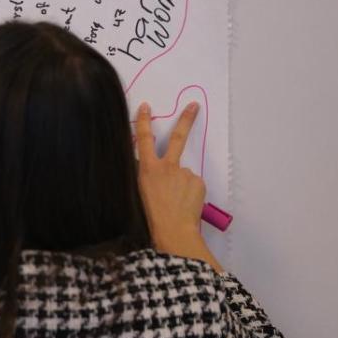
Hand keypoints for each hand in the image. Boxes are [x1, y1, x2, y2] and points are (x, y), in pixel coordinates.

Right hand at [134, 102, 221, 272]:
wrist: (173, 231)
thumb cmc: (151, 217)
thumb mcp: (139, 192)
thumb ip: (147, 176)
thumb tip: (156, 172)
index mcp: (148, 169)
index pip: (144, 140)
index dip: (145, 121)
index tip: (146, 106)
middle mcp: (167, 166)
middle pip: (177, 137)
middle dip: (186, 119)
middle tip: (194, 106)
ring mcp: (185, 173)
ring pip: (183, 174)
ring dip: (181, 184)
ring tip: (176, 202)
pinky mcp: (198, 182)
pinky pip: (193, 184)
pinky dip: (190, 192)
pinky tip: (184, 203)